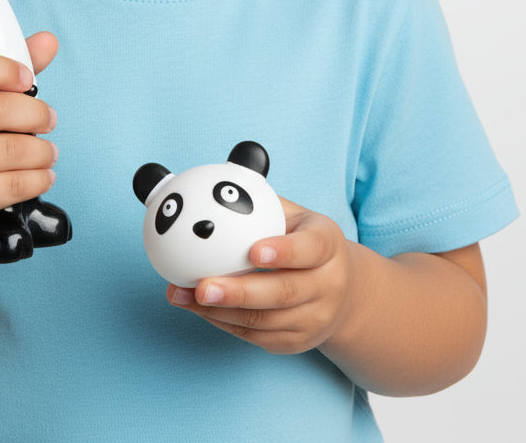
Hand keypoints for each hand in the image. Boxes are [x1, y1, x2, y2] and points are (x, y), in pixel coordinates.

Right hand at [0, 32, 59, 246]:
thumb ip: (6, 69)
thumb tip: (48, 40)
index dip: (2, 68)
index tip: (27, 79)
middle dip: (36, 113)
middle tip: (48, 119)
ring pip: (11, 149)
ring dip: (43, 150)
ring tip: (47, 151)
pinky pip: (14, 184)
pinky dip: (39, 178)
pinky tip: (42, 174)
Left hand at [167, 198, 353, 354]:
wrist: (343, 290)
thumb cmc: (301, 239)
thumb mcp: (293, 215)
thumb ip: (259, 201)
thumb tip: (206, 182)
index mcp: (328, 244)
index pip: (310, 248)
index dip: (283, 252)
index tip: (252, 252)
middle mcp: (328, 284)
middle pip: (284, 292)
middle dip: (239, 293)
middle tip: (201, 286)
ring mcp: (316, 318)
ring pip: (265, 320)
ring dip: (219, 311)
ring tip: (182, 296)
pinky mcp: (298, 342)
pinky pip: (256, 336)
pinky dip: (223, 322)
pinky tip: (196, 307)